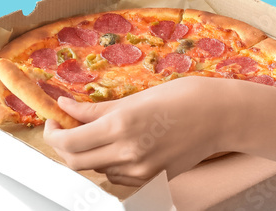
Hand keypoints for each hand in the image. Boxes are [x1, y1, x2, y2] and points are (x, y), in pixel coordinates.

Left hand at [43, 75, 231, 186]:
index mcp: (122, 125)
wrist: (222, 116)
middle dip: (63, 146)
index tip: (54, 118)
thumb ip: (97, 108)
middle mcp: (128, 152)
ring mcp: (140, 170)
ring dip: (89, 153)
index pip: (68, 141)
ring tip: (100, 132)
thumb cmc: (185, 97)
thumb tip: (66, 107)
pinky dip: (111, 162)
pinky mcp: (152, 179)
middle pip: (75, 162)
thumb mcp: (138, 96)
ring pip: (96, 169)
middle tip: (65, 128)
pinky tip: (123, 144)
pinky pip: (118, 176)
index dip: (53, 132)